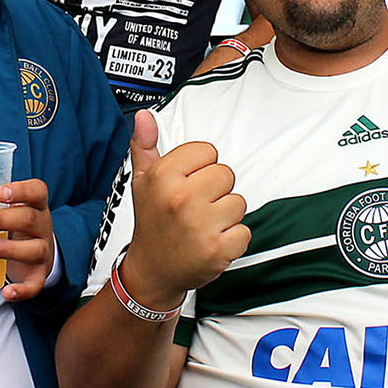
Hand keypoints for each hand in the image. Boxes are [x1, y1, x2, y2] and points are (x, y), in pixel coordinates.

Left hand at [0, 178, 54, 301]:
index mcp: (34, 205)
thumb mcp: (2, 209)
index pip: (36, 191)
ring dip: (10, 249)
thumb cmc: (15, 225)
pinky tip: (7, 291)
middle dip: (2, 219)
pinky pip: (34, 284)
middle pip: (29, 219)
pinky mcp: (38, 274)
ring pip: (34, 249)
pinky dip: (22, 290)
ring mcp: (42, 250)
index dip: (21, 190)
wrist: (38, 253)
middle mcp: (41, 226)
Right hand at [118, 110, 249, 311]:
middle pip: (226, 174)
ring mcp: (200, 225)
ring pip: (238, 201)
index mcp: (164, 176)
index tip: (186, 185)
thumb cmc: (152, 222)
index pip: (208, 151)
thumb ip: (145, 145)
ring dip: (226, 215)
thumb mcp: (142, 181)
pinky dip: (233, 239)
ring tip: (203, 225)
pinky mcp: (217, 249)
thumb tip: (145, 116)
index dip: (200, 168)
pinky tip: (212, 242)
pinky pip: (245, 231)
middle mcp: (181, 198)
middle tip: (195, 208)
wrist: (153, 270)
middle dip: (215, 191)